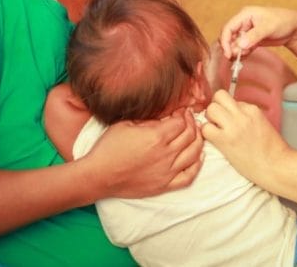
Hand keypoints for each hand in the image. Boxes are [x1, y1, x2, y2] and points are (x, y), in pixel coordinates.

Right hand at [83, 109, 203, 198]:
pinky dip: (197, 166)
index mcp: (156, 137)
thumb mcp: (127, 124)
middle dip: (192, 123)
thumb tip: (166, 116)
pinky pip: (189, 177)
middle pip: (190, 135)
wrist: (98, 176)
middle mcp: (165, 154)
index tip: (182, 111)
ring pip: (194, 154)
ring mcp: (167, 171)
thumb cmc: (109, 148)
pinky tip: (198, 157)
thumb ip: (150, 119)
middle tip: (190, 119)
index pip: (181, 122)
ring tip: (196, 133)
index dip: (184, 114)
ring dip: (198, 141)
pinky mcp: (164, 185)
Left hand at [202, 90, 288, 186]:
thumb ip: (248, 116)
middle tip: (217, 121)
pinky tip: (213, 140)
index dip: (228, 109)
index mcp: (253, 110)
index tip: (229, 119)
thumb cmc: (273, 150)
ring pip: (210, 109)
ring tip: (215, 130)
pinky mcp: (225, 140)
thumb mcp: (263, 124)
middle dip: (215, 107)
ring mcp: (233, 126)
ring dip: (209, 119)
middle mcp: (242, 114)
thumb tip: (232, 115)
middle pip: (219, 96)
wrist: (276, 166)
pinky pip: (205, 128)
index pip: (232, 100)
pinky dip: (206, 133)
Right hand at [219, 6, 296, 58]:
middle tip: (236, 58)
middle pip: (229, 37)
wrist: (294, 28)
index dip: (225, 41)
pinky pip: (242, 48)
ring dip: (237, 52)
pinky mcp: (251, 40)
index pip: (228, 28)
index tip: (228, 54)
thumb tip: (240, 45)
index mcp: (244, 15)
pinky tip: (246, 56)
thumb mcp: (268, 27)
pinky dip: (242, 54)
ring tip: (244, 55)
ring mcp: (247, 32)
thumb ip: (254, 36)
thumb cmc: (283, 21)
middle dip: (231, 48)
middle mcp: (243, 23)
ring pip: (235, 44)